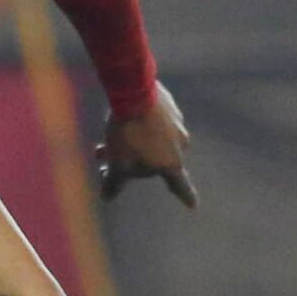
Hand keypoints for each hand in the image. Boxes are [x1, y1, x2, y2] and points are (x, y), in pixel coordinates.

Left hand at [97, 82, 197, 207]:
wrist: (134, 89)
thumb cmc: (127, 132)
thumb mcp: (117, 162)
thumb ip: (114, 183)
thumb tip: (107, 198)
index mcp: (170, 162)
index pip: (179, 185)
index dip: (185, 196)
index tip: (193, 206)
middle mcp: (180, 144)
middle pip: (154, 161)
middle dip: (130, 163)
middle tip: (103, 158)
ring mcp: (177, 123)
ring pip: (153, 140)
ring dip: (132, 144)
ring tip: (106, 138)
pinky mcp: (170, 106)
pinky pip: (154, 122)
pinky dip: (140, 125)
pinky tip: (122, 117)